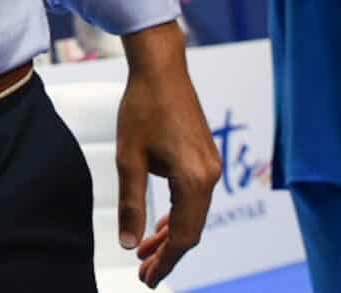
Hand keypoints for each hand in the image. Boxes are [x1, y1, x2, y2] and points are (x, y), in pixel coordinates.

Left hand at [116, 23, 220, 287]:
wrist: (161, 68)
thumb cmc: (141, 109)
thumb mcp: (129, 159)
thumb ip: (130, 204)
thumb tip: (128, 244)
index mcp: (195, 180)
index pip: (183, 236)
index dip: (166, 261)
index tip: (146, 279)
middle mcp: (211, 176)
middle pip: (192, 230)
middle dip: (168, 254)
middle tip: (144, 273)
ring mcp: (212, 166)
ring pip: (193, 214)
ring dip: (171, 234)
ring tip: (146, 253)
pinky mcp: (206, 157)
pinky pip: (194, 198)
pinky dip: (177, 214)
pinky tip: (159, 225)